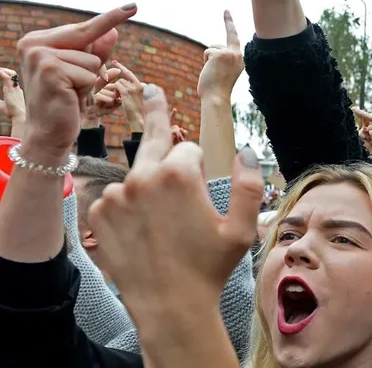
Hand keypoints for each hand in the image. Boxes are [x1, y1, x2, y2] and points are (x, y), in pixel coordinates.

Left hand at [0, 68, 25, 122]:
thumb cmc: (12, 113)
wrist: (20, 116)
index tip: (0, 74)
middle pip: (13, 74)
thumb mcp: (2, 106)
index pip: (12, 80)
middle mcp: (16, 88)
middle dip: (5, 70)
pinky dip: (1, 74)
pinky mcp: (11, 89)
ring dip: (3, 70)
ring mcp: (14, 88)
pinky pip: (6, 77)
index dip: (6, 75)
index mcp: (16, 91)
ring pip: (11, 74)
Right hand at [16, 5, 135, 163]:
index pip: (83, 27)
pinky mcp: (52, 70)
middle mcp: (34, 43)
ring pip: (94, 60)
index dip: (111, 18)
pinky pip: (91, 74)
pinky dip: (87, 89)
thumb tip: (113, 30)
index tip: (135, 5)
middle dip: (95, 60)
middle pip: (89, 39)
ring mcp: (41, 55)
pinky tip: (69, 98)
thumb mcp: (84, 72)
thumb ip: (97, 50)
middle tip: (77, 84)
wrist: (48, 133)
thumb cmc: (66, 101)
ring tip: (70, 93)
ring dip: (89, 79)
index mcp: (37, 40)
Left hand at [88, 85, 263, 313]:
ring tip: (161, 221)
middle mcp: (141, 177)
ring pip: (136, 175)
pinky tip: (142, 230)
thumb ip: (248, 184)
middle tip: (152, 90)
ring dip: (148, 187)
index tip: (202, 185)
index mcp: (178, 174)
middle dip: (155, 113)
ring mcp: (116, 195)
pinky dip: (128, 206)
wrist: (170, 306)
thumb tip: (248, 151)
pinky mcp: (98, 213)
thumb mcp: (242, 228)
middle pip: (151, 137)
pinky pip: (116, 197)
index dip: (198, 165)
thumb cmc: (209, 267)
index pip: (188, 147)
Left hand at [111, 60, 145, 131]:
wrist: (138, 118)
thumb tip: (123, 82)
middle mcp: (139, 85)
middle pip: (123, 79)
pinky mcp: (127, 91)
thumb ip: (132, 89)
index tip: (114, 62)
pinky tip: (118, 99)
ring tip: (121, 99)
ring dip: (117, 89)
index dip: (121, 67)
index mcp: (142, 86)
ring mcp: (133, 88)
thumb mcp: (136, 98)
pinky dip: (115, 91)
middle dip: (119, 85)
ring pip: (120, 82)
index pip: (130, 74)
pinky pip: (117, 86)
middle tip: (118, 92)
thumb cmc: (137, 111)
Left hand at [198, 10, 244, 100]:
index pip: (235, 39)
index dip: (230, 24)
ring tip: (212, 72)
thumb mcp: (222, 72)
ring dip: (208, 59)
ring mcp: (230, 54)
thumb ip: (221, 60)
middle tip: (227, 10)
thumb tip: (212, 56)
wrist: (216, 97)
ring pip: (212, 48)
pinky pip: (207, 52)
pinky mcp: (221, 54)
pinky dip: (205, 61)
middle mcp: (238, 55)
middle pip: (225, 39)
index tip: (226, 12)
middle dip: (227, 24)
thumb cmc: (216, 89)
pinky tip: (210, 70)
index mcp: (240, 60)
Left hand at [351, 108, 371, 161]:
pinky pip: (370, 133)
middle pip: (368, 116)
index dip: (364, 116)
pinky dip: (371, 136)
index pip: (371, 114)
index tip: (353, 108)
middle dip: (362, 117)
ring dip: (370, 132)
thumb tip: (364, 118)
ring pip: (368, 127)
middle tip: (353, 108)